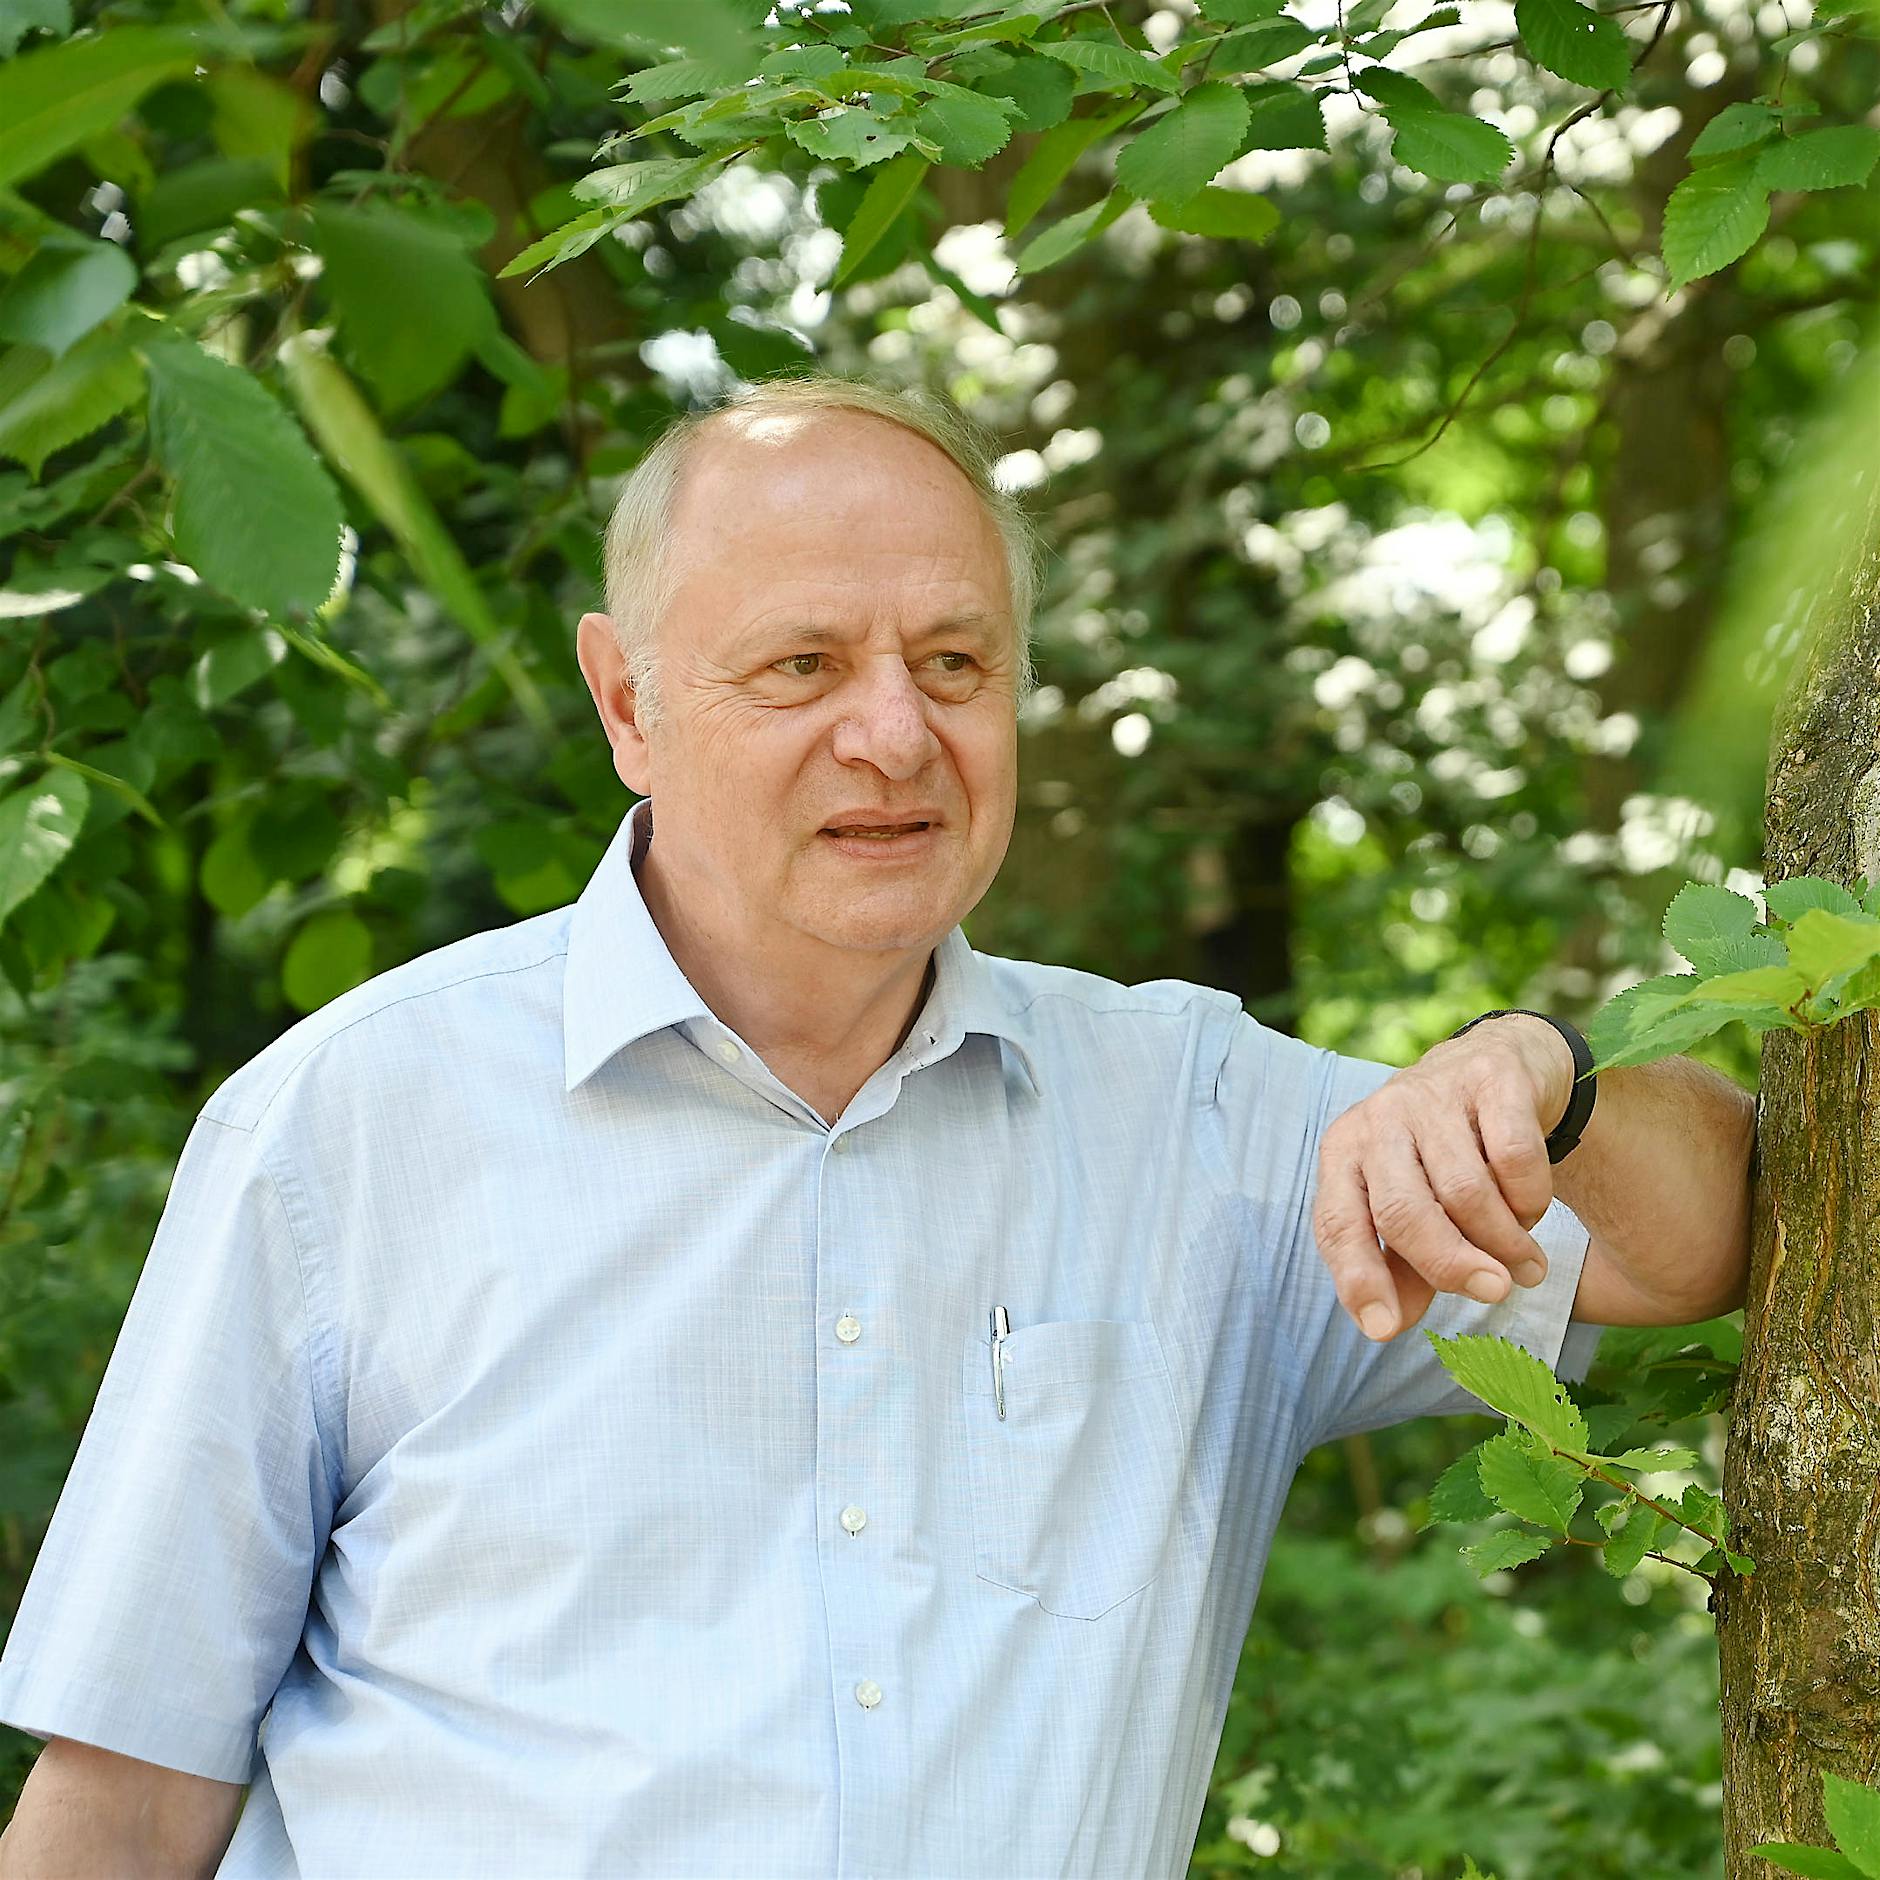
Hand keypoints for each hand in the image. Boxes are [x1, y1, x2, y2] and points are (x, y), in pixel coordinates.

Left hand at [1311, 1015, 1576, 1341]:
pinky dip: (1529, 1197)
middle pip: (1403, 1212)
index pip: (1337, 1223)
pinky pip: (1514, 1156)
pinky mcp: (1490, 1078)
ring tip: (1524, 1263)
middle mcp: (1379, 1119)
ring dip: (1503, 1240)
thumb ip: (1399, 1267)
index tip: (1384, 1329)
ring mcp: (1432, 1093)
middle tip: (1494, 1293)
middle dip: (1450, 1265)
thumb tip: (1386, 1326)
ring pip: (1465, 1191)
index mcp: (1345, 1153)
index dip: (1357, 1279)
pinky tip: (1533, 1208)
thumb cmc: (1442, 1154)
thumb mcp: (1412, 1206)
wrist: (1499, 1065)